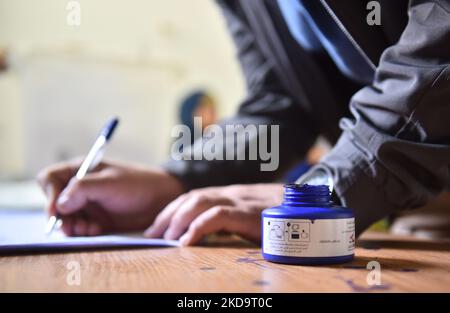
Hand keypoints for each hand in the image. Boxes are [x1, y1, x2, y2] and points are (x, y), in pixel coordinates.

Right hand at [37, 159, 184, 235]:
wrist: (161, 199)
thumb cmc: (138, 184)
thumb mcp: (109, 184)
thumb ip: (83, 189)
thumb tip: (59, 204)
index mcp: (81, 170)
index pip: (50, 179)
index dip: (49, 194)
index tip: (57, 210)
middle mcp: (80, 187)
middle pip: (55, 202)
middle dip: (61, 216)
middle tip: (72, 227)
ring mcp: (88, 204)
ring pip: (66, 218)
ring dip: (73, 226)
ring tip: (89, 228)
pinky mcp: (96, 219)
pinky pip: (80, 228)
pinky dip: (84, 231)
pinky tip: (96, 230)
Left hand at [144, 184, 283, 245]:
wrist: (308, 206)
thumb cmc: (279, 214)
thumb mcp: (250, 215)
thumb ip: (230, 219)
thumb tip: (206, 234)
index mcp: (229, 194)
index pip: (193, 196)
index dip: (172, 210)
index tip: (157, 227)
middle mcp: (230, 193)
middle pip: (190, 198)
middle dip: (167, 215)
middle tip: (151, 234)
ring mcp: (239, 201)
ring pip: (199, 202)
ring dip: (178, 219)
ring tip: (165, 237)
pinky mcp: (248, 213)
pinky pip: (217, 216)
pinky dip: (198, 227)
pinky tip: (187, 240)